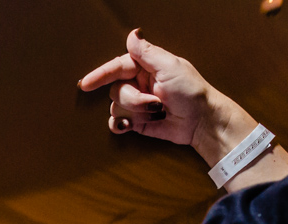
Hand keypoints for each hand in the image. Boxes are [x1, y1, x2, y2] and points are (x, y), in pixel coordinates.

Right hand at [78, 29, 257, 166]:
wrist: (201, 120)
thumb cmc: (192, 91)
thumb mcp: (170, 66)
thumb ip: (147, 53)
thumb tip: (132, 34)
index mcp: (145, 67)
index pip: (117, 67)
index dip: (100, 74)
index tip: (86, 84)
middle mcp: (138, 84)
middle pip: (115, 91)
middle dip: (134, 99)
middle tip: (155, 103)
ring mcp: (137, 103)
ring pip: (116, 107)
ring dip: (136, 112)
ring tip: (157, 113)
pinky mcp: (136, 121)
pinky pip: (116, 123)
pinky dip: (121, 124)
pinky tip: (131, 125)